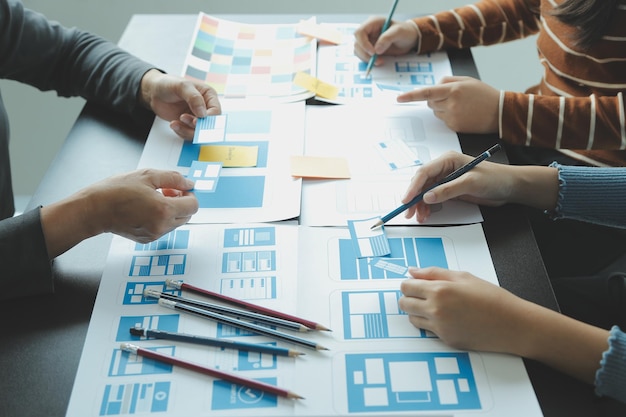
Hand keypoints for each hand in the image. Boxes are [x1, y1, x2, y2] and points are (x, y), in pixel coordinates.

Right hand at [41, 169, 198, 256]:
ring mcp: (154, 234)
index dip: (189, 194)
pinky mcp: (147, 239)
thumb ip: (173, 178)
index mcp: (163, 210)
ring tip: (154, 198)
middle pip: (187, 215)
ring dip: (172, 210)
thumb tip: (189, 183)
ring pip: (177, 222)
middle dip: (181, 202)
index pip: (193, 205)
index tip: (179, 188)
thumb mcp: (147, 175)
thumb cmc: (115, 191)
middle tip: (166, 191)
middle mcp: (161, 226)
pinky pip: (164, 228)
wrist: (94, 210)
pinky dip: (162, 218)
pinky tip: (147, 208)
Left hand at [139, 69, 221, 139]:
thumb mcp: (182, 86)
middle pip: (209, 124)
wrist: (153, 92)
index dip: (208, 119)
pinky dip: (181, 132)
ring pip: (199, 132)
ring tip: (175, 122)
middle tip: (183, 119)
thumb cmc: (168, 84)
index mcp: (208, 96)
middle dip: (196, 126)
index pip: (216, 111)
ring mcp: (196, 117)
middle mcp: (205, 108)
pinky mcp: (187, 125)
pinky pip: (189, 134)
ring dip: (187, 130)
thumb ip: (194, 98)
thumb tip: (203, 114)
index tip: (196, 120)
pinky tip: (173, 124)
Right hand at [353, 17, 418, 64]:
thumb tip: (376, 49)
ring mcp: (368, 40)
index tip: (373, 52)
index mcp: (373, 22)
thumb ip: (387, 38)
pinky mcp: (369, 48)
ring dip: (366, 58)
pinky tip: (378, 61)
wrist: (409, 39)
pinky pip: (363, 55)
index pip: (360, 32)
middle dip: (365, 53)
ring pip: (358, 50)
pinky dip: (368, 60)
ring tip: (379, 61)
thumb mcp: (399, 32)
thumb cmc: (405, 32)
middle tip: (376, 60)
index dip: (363, 43)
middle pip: (357, 43)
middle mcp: (368, 31)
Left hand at [397, 76, 498, 132]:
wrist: (500, 112)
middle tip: (451, 97)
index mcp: (454, 90)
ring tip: (460, 105)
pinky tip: (462, 114)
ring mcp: (452, 117)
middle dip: (435, 98)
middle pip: (429, 102)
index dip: (411, 96)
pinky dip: (448, 116)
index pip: (427, 92)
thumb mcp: (467, 81)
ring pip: (435, 112)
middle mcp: (451, 104)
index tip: (399, 98)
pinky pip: (443, 120)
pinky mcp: (454, 127)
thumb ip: (448, 81)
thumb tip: (433, 86)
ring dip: (442, 108)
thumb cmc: (484, 95)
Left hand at [400, 267, 610, 384]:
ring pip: (412, 319)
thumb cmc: (492, 298)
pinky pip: (427, 331)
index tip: (414, 284)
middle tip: (423, 294)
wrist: (512, 325)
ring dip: (418, 312)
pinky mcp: (446, 340)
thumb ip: (434, 273)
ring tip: (436, 306)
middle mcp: (436, 310)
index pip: (406, 287)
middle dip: (410, 298)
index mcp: (440, 290)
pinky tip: (447, 317)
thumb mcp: (464, 277)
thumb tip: (413, 271)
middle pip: (404, 304)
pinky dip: (431, 324)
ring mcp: (440, 327)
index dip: (408, 284)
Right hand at [402, 151, 513, 221]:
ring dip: (420, 205)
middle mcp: (444, 169)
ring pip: (425, 192)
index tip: (407, 199)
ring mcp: (446, 180)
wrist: (510, 187)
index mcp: (447, 160)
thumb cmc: (495, 178)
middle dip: (414, 198)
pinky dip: (428, 207)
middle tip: (409, 212)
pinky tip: (427, 214)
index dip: (413, 186)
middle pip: (422, 183)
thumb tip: (428, 196)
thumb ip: (448, 190)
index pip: (424, 172)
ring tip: (420, 216)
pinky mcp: (450, 190)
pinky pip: (433, 198)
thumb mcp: (471, 183)